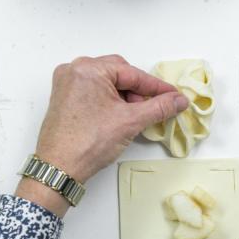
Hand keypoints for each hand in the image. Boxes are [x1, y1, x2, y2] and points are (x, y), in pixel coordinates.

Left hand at [16, 54, 188, 215]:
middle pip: (118, 74)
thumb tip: (179, 100)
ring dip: (124, 96)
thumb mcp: (131, 121)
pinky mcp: (64, 98)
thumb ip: (159, 107)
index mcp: (88, 69)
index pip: (132, 73)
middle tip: (152, 108)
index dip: (156, 87)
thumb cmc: (89, 143)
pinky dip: (109, 101)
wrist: (59, 168)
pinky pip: (94, 91)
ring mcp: (67, 84)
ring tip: (134, 116)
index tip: (174, 95)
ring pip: (106, 83)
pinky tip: (119, 116)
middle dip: (138, 91)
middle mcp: (74, 70)